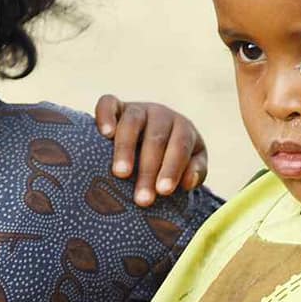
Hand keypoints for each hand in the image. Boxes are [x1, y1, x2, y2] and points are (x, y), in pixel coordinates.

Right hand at [94, 95, 208, 206]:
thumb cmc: (171, 158)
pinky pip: (108, 104)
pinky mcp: (115, 105)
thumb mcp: (190, 163)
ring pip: (132, 122)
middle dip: (148, 169)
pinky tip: (105, 134)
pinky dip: (106, 116)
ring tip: (120, 174)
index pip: (179, 146)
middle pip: (156, 139)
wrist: (150, 137)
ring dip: (126, 148)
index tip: (163, 192)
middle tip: (141, 198)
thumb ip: (195, 172)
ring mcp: (137, 108)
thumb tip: (188, 182)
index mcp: (183, 128)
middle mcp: (161, 115)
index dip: (171, 168)